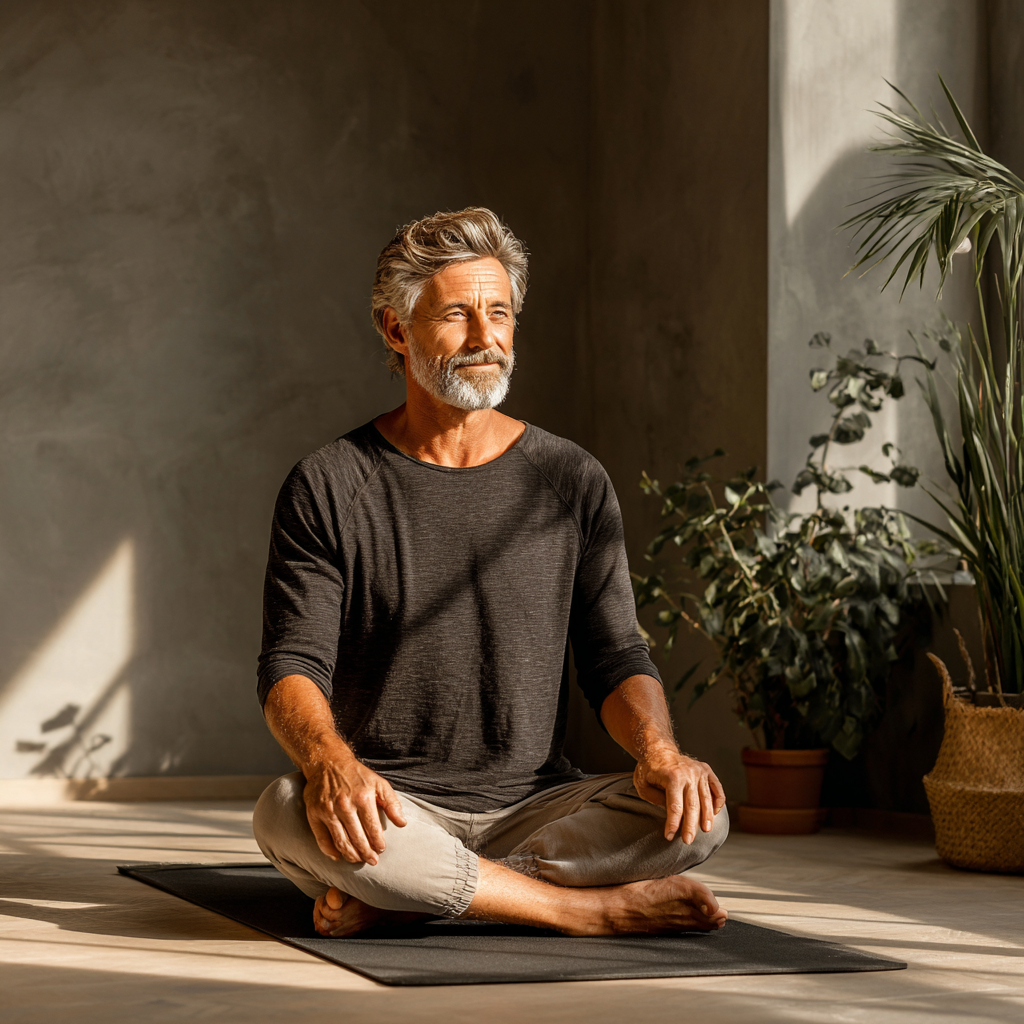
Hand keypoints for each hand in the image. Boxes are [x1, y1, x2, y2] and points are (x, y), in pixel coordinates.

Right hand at [303, 749, 406, 864]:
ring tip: (358, 860)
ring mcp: (328, 810)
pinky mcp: (314, 814)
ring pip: (341, 841)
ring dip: (351, 855)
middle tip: (372, 861)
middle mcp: (345, 805)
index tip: (381, 849)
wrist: (328, 762)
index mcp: (363, 797)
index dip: (378, 842)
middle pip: (357, 838)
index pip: (373, 828)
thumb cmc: (357, 775)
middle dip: (366, 853)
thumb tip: (402, 823)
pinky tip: (338, 856)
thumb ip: (392, 803)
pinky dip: (329, 851)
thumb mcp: (379, 783)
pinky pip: (322, 839)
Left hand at [633, 746, 725, 843]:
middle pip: (692, 805)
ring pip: (706, 798)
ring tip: (706, 831)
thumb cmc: (649, 769)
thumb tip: (671, 814)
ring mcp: (699, 771)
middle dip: (690, 825)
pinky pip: (716, 788)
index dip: (672, 823)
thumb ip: (656, 799)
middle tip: (688, 841)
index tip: (668, 836)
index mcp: (672, 776)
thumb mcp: (643, 784)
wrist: (659, 748)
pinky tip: (715, 813)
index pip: (674, 805)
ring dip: (707, 817)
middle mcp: (688, 773)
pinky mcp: (706, 770)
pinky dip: (718, 801)